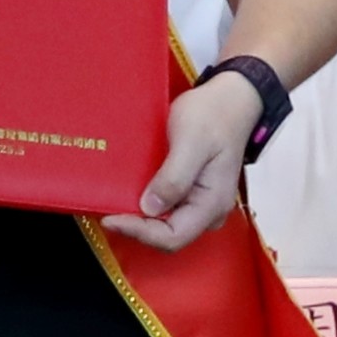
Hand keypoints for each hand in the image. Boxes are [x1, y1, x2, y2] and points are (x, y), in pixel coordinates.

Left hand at [102, 63, 259, 250]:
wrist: (230, 100)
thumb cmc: (212, 116)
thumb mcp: (191, 142)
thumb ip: (174, 177)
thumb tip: (149, 208)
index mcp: (212, 203)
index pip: (173, 237)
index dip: (140, 232)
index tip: (110, 217)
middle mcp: (209, 211)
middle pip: (169, 236)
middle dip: (137, 229)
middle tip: (106, 210)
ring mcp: (202, 204)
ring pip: (167, 226)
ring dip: (140, 220)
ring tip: (113, 204)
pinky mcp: (193, 194)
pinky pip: (168, 210)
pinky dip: (146, 207)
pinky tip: (128, 195)